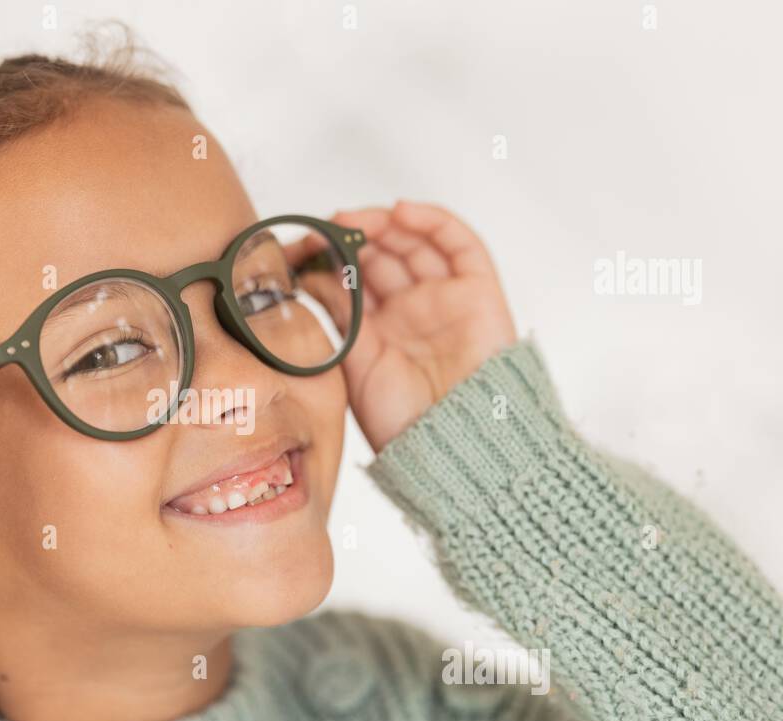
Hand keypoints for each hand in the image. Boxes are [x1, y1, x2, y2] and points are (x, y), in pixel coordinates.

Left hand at [330, 201, 516, 451]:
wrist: (450, 446)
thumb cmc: (402, 421)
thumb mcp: (356, 360)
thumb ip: (339, 313)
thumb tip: (312, 271)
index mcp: (379, 331)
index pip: (354, 278)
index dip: (331, 256)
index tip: (305, 243)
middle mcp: (411, 311)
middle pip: (383, 254)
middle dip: (354, 236)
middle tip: (328, 227)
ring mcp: (444, 299)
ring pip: (415, 244)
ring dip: (385, 224)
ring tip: (355, 221)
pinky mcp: (477, 292)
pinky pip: (459, 244)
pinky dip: (432, 221)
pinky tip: (401, 212)